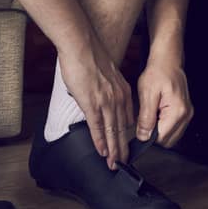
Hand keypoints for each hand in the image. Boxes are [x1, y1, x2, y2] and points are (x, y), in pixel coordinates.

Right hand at [57, 42, 134, 170]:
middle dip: (122, 147)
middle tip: (123, 162)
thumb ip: (105, 86)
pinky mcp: (92, 103)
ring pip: (113, 132)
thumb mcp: (104, 73)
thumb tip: (96, 93)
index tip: (125, 144)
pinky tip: (102, 152)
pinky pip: (98, 127)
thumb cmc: (87, 55)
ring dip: (113, 150)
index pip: (127, 118)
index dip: (126, 134)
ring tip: (114, 163)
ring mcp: (106, 102)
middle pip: (123, 129)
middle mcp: (118, 98)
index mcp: (121, 90)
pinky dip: (101, 141)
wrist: (81, 45)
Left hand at [136, 57, 193, 148]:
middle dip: (154, 135)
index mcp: (177, 111)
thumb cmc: (158, 73)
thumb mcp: (147, 94)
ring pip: (171, 137)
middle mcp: (186, 115)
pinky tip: (157, 115)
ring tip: (152, 115)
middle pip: (168, 141)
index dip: (148, 136)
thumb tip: (143, 136)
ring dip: (159, 131)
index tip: (140, 128)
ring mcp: (187, 114)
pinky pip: (174, 129)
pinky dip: (164, 126)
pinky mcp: (185, 113)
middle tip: (145, 120)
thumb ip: (145, 118)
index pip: (161, 138)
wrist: (167, 62)